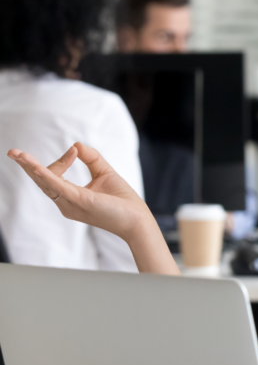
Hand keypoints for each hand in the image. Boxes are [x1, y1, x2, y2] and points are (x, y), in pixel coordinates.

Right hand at [7, 143, 151, 242]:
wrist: (137, 220)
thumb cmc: (122, 201)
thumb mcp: (104, 173)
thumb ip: (91, 158)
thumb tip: (76, 144)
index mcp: (69, 197)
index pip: (54, 176)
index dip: (61, 161)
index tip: (73, 151)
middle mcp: (66, 203)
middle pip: (42, 181)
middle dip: (27, 166)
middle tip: (12, 152)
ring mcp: (70, 204)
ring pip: (45, 183)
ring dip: (31, 168)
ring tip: (17, 155)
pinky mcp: (79, 202)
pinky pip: (58, 187)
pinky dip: (47, 175)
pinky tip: (35, 166)